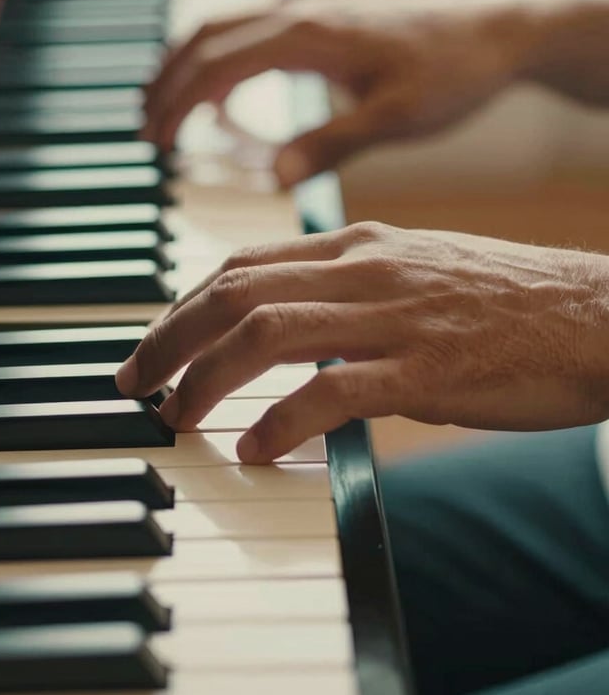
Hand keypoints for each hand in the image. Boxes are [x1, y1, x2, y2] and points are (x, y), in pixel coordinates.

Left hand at [115, 223, 608, 462]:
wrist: (598, 314)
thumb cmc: (505, 300)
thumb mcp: (414, 271)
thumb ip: (346, 287)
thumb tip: (283, 322)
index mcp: (359, 243)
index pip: (242, 264)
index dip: (183, 304)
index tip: (153, 342)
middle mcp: (367, 269)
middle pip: (235, 294)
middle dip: (169, 339)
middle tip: (132, 382)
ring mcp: (397, 316)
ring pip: (268, 336)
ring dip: (205, 378)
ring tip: (174, 417)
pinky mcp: (429, 371)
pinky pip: (333, 393)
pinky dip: (281, 423)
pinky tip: (254, 450)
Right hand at [142, 0, 534, 184]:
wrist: (499, 30)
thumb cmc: (454, 72)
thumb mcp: (394, 117)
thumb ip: (331, 144)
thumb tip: (276, 179)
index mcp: (310, 35)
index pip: (218, 63)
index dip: (178, 102)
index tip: (155, 142)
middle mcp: (303, 12)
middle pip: (207, 37)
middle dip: (167, 82)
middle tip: (144, 131)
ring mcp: (312, 10)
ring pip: (225, 27)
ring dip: (187, 65)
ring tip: (164, 110)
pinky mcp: (324, 19)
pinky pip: (252, 32)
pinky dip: (219, 60)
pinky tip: (221, 94)